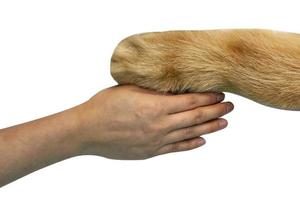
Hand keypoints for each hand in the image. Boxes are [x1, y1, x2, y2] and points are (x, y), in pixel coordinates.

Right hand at [74, 85, 233, 158]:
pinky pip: (176, 148)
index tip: (220, 93)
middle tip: (229, 107)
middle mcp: (161, 124)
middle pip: (195, 117)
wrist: (87, 131)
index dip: (208, 97)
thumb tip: (172, 88)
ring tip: (223, 123)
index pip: (191, 100)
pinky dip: (191, 144)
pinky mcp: (150, 152)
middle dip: (215, 111)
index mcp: (156, 106)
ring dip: (209, 128)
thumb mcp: (130, 89)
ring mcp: (157, 140)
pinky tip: (201, 141)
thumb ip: (153, 90)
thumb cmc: (105, 106)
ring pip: (190, 134)